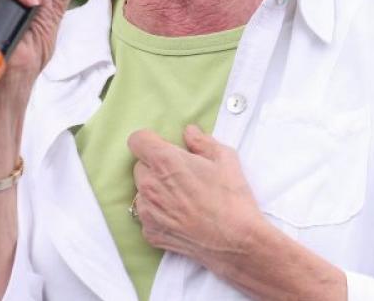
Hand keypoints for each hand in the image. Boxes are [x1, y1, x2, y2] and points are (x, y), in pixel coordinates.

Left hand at [128, 125, 267, 276]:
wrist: (236, 240)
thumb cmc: (232, 199)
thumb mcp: (225, 158)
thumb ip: (202, 141)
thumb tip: (190, 133)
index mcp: (165, 161)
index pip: (137, 140)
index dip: (150, 141)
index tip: (162, 147)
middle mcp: (150, 185)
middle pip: (140, 166)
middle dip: (156, 166)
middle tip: (181, 174)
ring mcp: (148, 211)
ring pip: (142, 191)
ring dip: (155, 190)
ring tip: (183, 197)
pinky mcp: (151, 232)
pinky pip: (147, 215)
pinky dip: (158, 213)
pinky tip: (181, 216)